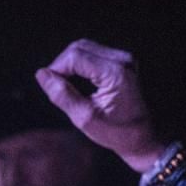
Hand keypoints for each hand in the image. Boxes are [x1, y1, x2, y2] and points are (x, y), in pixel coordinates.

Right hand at [36, 39, 166, 172]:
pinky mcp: (122, 62)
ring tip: (66, 87)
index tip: (49, 86)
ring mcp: (124, 59)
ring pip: (85, 48)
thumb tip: (42, 74)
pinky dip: (80, 65)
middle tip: (55, 86)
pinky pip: (93, 54)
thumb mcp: (85, 119)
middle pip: (79, 47)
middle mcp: (122, 60)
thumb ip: (62, 95)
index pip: (75, 56)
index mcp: (115, 73)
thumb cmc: (117, 133)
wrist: (143, 138)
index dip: (56, 68)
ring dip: (70, 64)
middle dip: (62, 64)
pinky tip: (77, 83)